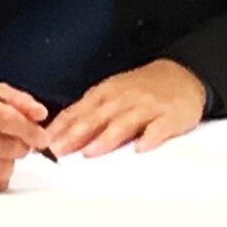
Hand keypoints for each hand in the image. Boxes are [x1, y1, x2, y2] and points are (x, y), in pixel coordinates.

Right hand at [0, 84, 49, 191]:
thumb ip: (18, 101)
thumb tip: (39, 114)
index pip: (4, 118)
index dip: (28, 130)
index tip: (41, 137)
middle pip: (6, 148)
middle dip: (21, 146)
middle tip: (20, 143)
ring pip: (1, 170)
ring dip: (9, 163)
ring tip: (1, 152)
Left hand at [42, 60, 206, 158]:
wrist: (183, 75)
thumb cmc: (142, 89)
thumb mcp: (112, 94)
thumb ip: (89, 113)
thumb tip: (59, 134)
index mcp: (106, 93)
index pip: (79, 110)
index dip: (61, 126)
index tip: (43, 142)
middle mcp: (123, 98)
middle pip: (97, 116)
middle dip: (76, 133)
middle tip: (59, 150)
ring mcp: (147, 106)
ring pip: (124, 121)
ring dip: (106, 136)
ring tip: (91, 152)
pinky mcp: (169, 116)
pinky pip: (159, 127)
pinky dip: (150, 137)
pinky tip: (141, 148)